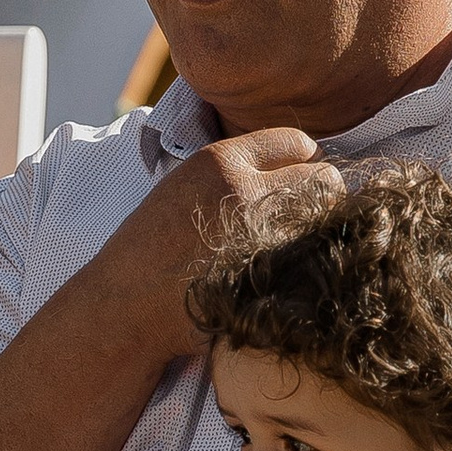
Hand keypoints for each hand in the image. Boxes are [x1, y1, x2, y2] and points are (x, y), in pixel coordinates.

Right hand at [122, 130, 343, 325]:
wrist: (124, 306)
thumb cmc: (152, 251)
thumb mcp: (185, 187)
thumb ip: (235, 172)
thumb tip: (295, 165)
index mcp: (220, 161)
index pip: (298, 144)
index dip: (303, 166)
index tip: (297, 188)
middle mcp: (244, 190)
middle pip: (325, 180)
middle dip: (322, 201)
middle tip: (306, 223)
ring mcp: (260, 236)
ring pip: (327, 223)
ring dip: (321, 236)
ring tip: (298, 252)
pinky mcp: (268, 277)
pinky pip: (316, 263)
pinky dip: (311, 270)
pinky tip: (288, 279)